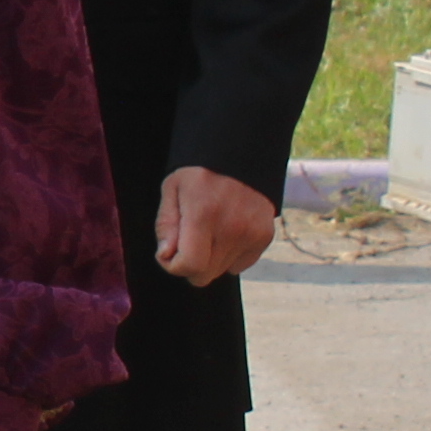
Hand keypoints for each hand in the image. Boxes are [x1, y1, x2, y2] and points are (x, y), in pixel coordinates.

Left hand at [153, 166, 279, 286]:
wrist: (241, 155)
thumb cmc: (199, 172)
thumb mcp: (172, 188)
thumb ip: (166, 224)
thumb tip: (166, 255)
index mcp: (204, 215)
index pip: (190, 266)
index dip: (172, 266)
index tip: (168, 252)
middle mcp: (232, 228)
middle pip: (204, 275)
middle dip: (189, 265)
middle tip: (185, 242)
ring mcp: (252, 234)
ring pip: (221, 272)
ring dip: (209, 260)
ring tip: (207, 232)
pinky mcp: (264, 237)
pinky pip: (239, 265)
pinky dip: (228, 257)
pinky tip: (224, 233)